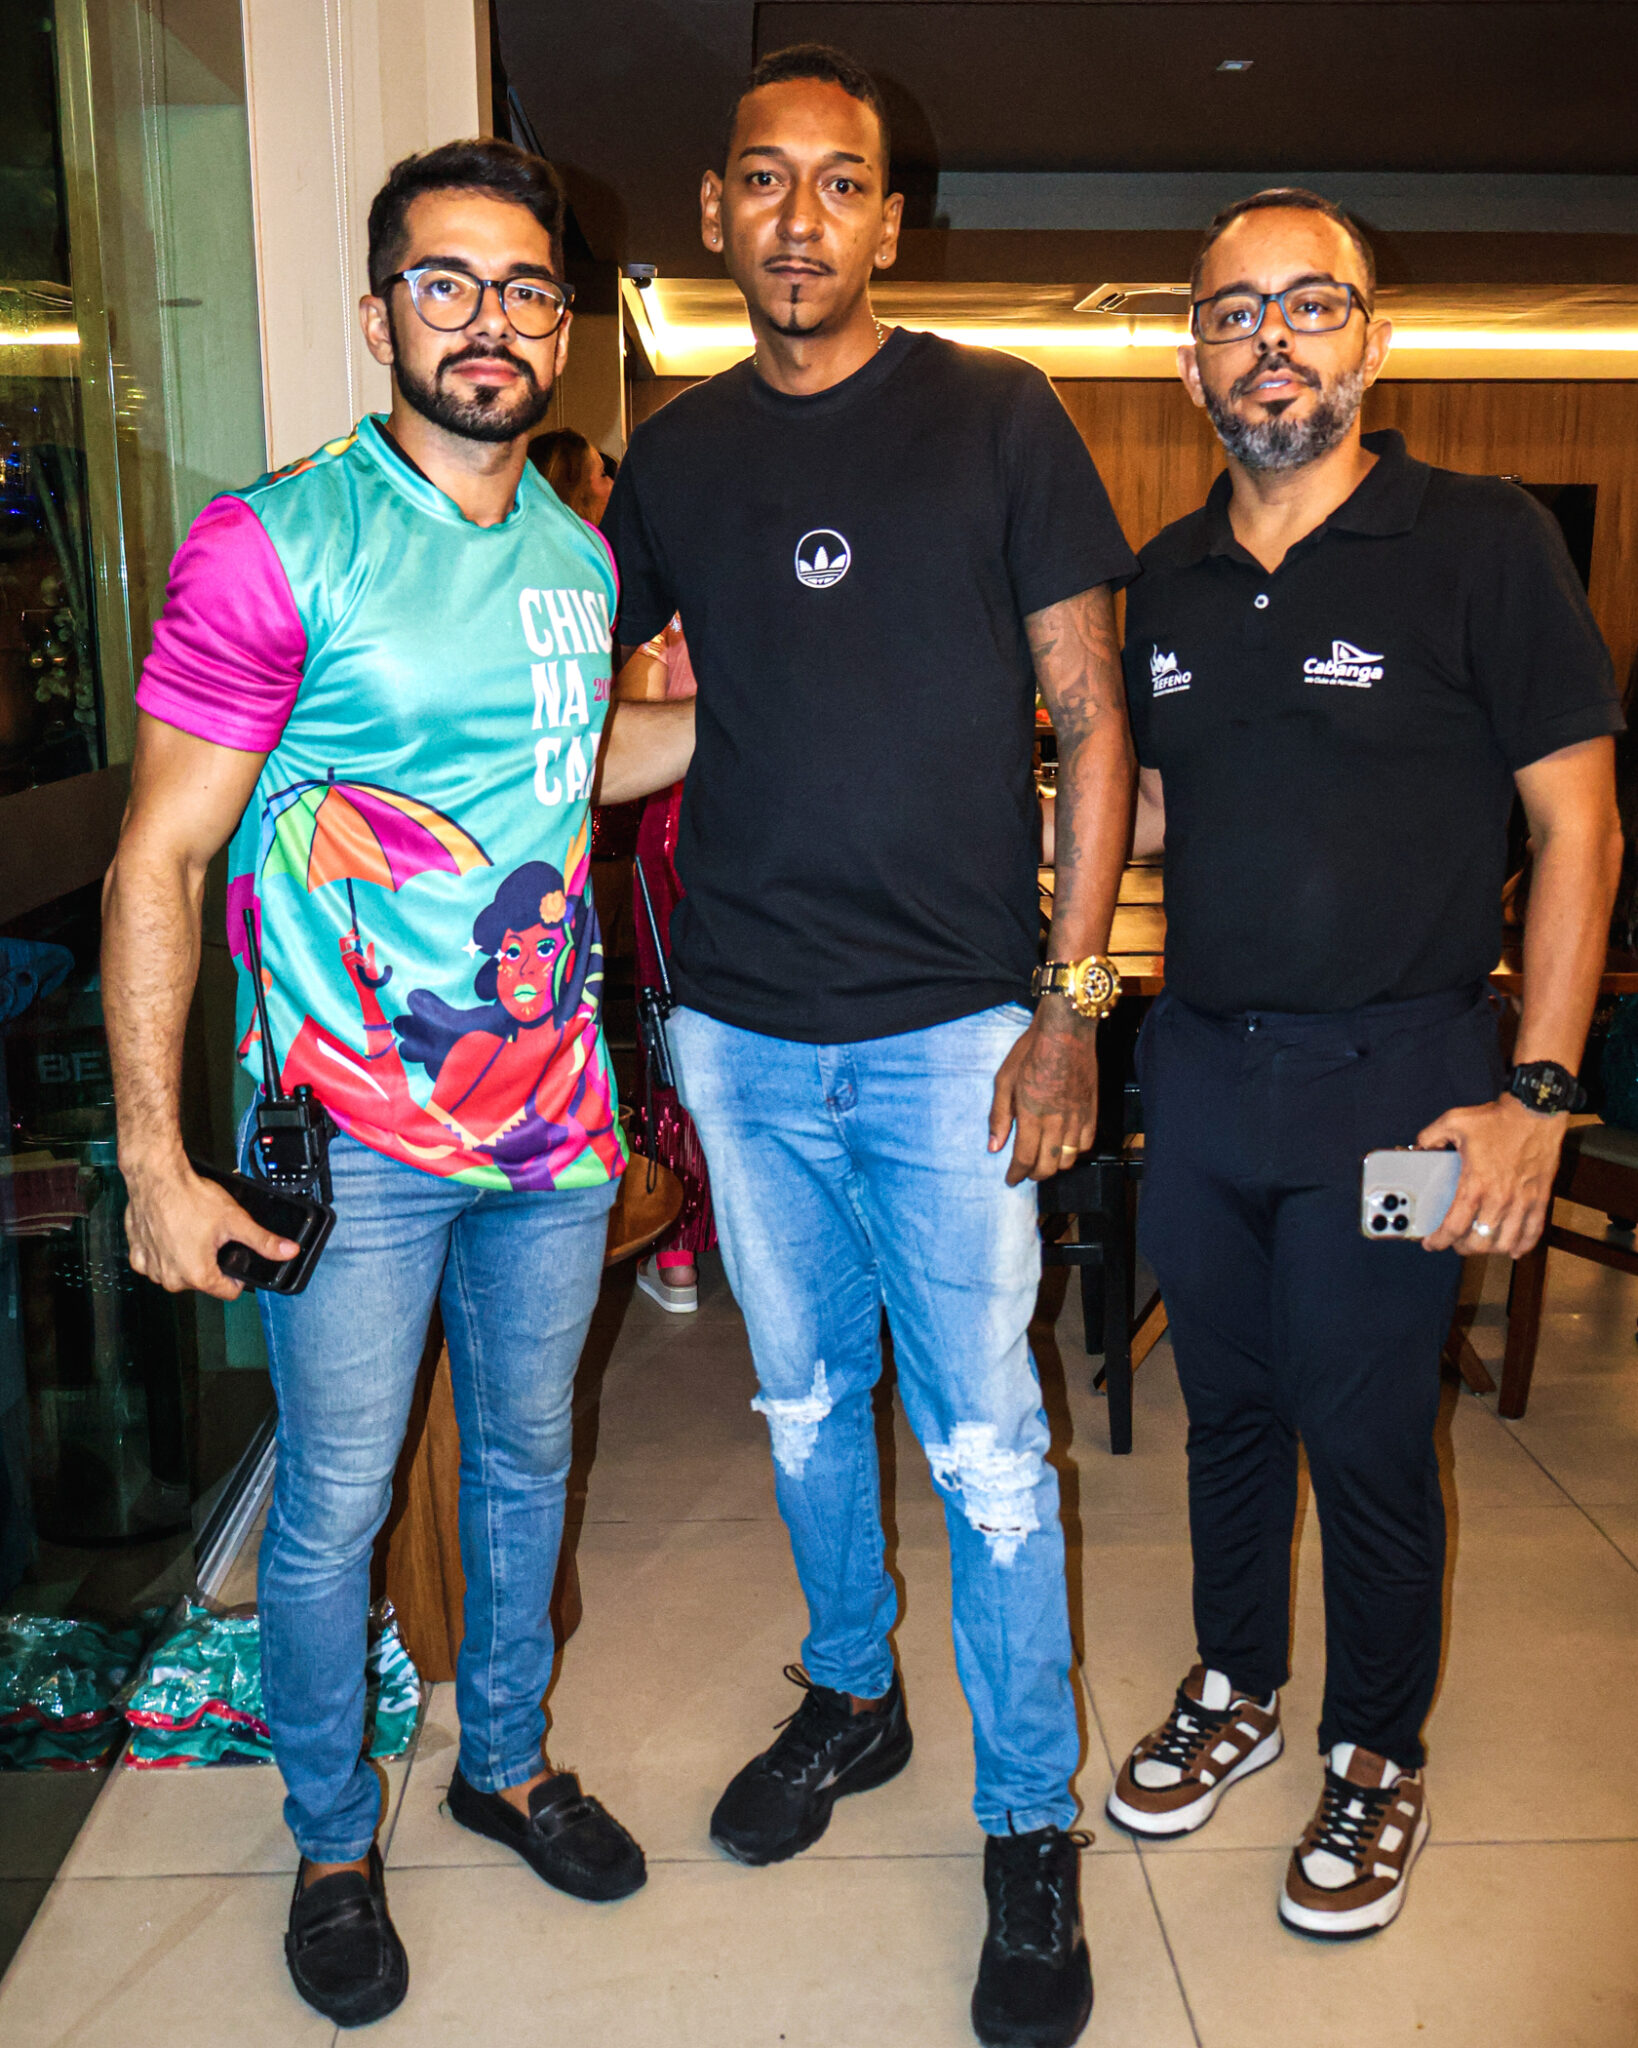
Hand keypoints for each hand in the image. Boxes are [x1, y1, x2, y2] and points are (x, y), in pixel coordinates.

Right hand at [124, 1156, 298, 1300]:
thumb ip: (264, 1241)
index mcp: (197, 1275)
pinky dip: (165, 1252)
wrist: (157, 1178)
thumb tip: (287, 1251)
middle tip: (210, 1236)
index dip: (238, 1275)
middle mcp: (171, 1278)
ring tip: (190, 1232)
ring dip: (187, 1257)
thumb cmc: (190, 1197)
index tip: (234, 1256)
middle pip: (203, 1281)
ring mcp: (151, 1269)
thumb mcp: (236, 1220)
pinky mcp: (137, 1257)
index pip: (229, 1292)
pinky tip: (171, 1233)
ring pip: (180, 1273)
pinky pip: (156, 1263)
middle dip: (211, 1262)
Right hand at [340, 929, 389, 992]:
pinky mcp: (349, 972)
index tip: (355, 930)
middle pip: (341, 945)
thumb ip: (370, 954)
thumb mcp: (372, 964)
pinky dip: (359, 961)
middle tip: (357, 936)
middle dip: (348, 938)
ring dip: (358, 955)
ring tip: (366, 962)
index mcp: (352, 959)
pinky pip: (350, 961)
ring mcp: (348, 967)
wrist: (370, 992)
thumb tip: (370, 943)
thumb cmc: (370, 981)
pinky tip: (365, 967)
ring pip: (347, 953)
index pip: (346, 944)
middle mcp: (347, 961)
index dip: (348, 935)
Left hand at [989, 1003, 1098, 1185]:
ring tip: (1042, 1161)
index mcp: (1031, 1113)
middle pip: (1047, 1165)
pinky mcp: (1091, 1110)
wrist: (1066, 1030)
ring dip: (1053, 1166)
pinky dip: (1073, 1152)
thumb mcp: (1003, 1079)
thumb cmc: (1030, 1051)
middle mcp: (1056, 1119)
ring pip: (1068, 1159)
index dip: (1016, 1174)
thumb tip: (994, 1147)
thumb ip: (999, 1116)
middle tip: (1024, 1173)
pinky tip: (1063, 1147)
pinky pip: (1086, 1144)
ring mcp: (1077, 1116)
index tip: (1010, 1180)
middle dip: (1034, 1175)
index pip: (1024, 1158)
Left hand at [1416, 1094, 1567, 1257]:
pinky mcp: (1540, 1199)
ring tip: (1479, 1244)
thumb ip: (1431, 1136)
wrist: (1535, 1111)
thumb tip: (1419, 1147)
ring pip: (1505, 1242)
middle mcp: (1499, 1199)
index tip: (1431, 1243)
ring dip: (1489, 1249)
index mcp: (1475, 1184)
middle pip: (1478, 1242)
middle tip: (1454, 1241)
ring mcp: (1522, 1202)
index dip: (1439, 1241)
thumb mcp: (1454, 1121)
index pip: (1453, 1227)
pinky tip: (1513, 1249)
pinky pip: (1533, 1232)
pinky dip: (1522, 1245)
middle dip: (1461, 1247)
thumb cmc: (1497, 1118)